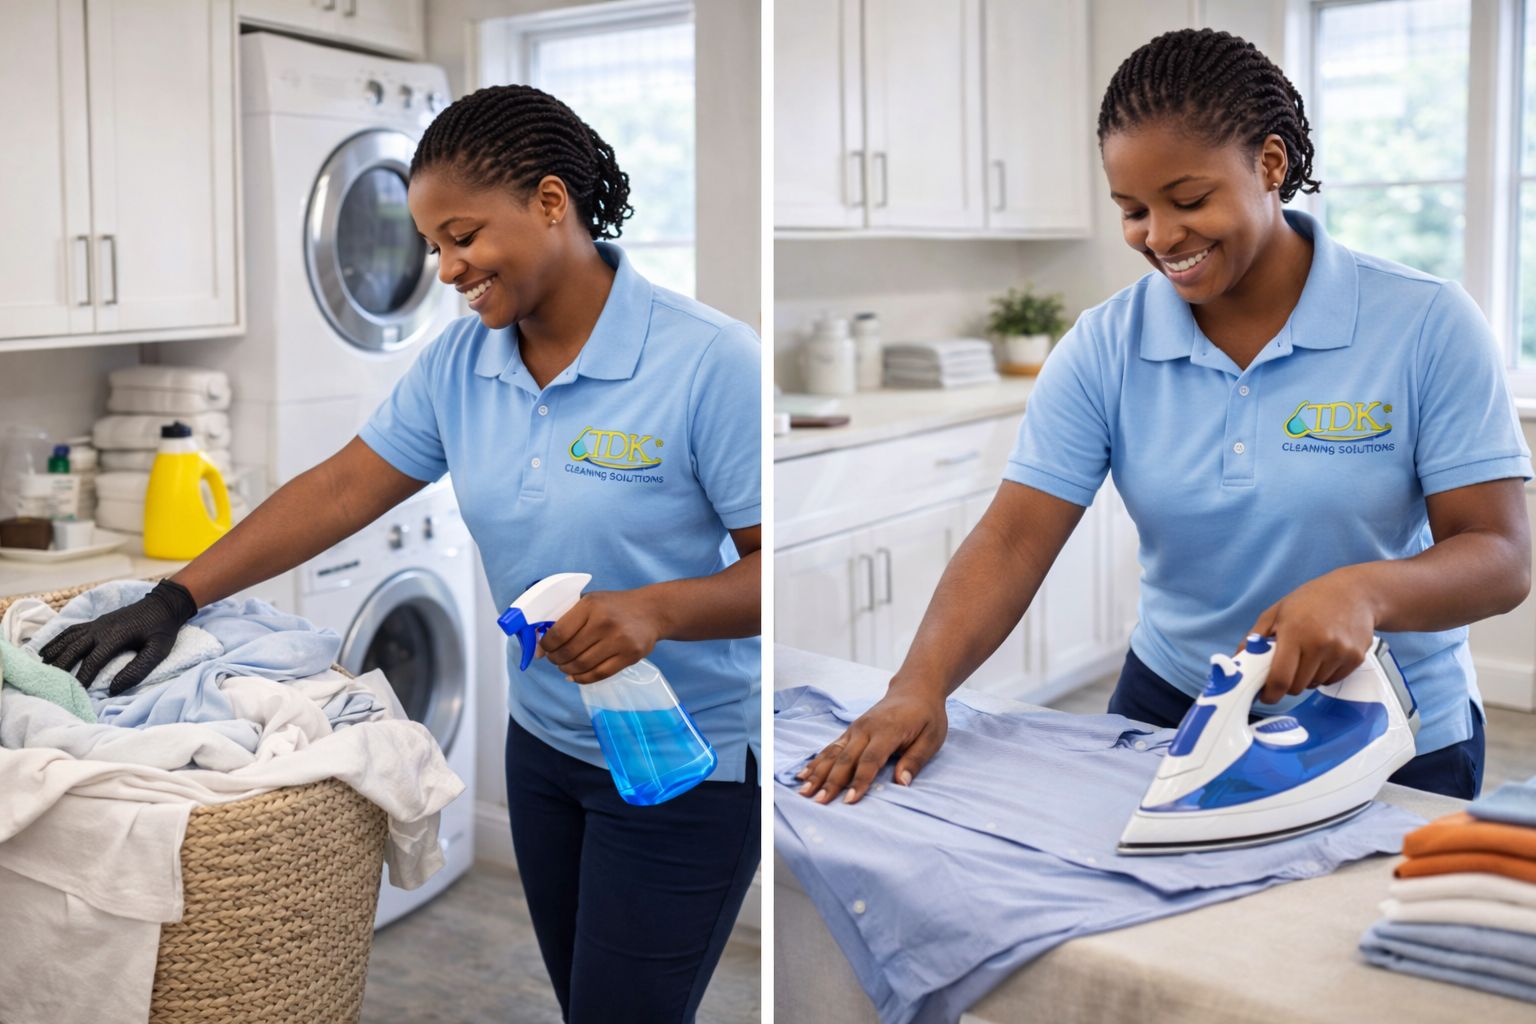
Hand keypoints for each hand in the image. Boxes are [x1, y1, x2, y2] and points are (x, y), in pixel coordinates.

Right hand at [39, 579, 198, 695]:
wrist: (164, 604)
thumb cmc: (162, 629)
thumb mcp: (158, 650)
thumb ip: (138, 669)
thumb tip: (114, 688)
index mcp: (115, 636)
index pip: (93, 661)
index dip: (82, 677)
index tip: (74, 692)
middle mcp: (100, 629)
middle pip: (73, 649)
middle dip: (60, 666)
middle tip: (48, 682)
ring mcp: (96, 623)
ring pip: (68, 638)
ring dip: (54, 652)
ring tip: (41, 667)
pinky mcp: (96, 622)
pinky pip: (71, 630)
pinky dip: (57, 640)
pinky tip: (48, 649)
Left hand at [539, 588, 668, 683]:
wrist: (651, 611)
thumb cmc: (614, 607)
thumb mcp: (589, 602)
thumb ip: (564, 619)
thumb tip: (538, 648)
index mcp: (590, 605)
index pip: (558, 633)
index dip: (546, 646)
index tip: (544, 649)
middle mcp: (604, 622)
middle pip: (568, 652)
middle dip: (556, 660)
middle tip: (555, 659)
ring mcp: (619, 640)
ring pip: (581, 666)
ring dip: (567, 670)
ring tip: (566, 666)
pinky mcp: (630, 656)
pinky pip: (598, 674)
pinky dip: (582, 678)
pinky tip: (576, 675)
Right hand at [794, 687, 948, 804]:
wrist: (914, 689)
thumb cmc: (926, 716)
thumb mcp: (932, 738)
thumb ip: (915, 760)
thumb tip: (901, 783)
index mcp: (888, 730)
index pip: (870, 760)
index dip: (859, 781)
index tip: (850, 801)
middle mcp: (866, 728)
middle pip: (845, 758)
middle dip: (831, 782)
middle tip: (818, 802)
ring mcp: (855, 728)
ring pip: (833, 752)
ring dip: (817, 773)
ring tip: (804, 791)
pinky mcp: (850, 730)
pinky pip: (830, 747)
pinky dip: (816, 761)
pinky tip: (804, 774)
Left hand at [1245, 568, 1376, 703]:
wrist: (1355, 592)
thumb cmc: (1310, 600)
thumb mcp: (1276, 612)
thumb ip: (1255, 637)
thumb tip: (1239, 661)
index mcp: (1295, 632)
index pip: (1280, 678)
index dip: (1270, 693)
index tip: (1265, 695)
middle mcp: (1319, 643)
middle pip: (1297, 686)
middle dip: (1287, 683)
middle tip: (1286, 668)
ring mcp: (1340, 652)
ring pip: (1314, 684)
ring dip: (1306, 677)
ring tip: (1307, 654)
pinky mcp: (1356, 658)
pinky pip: (1332, 680)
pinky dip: (1324, 674)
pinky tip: (1324, 654)